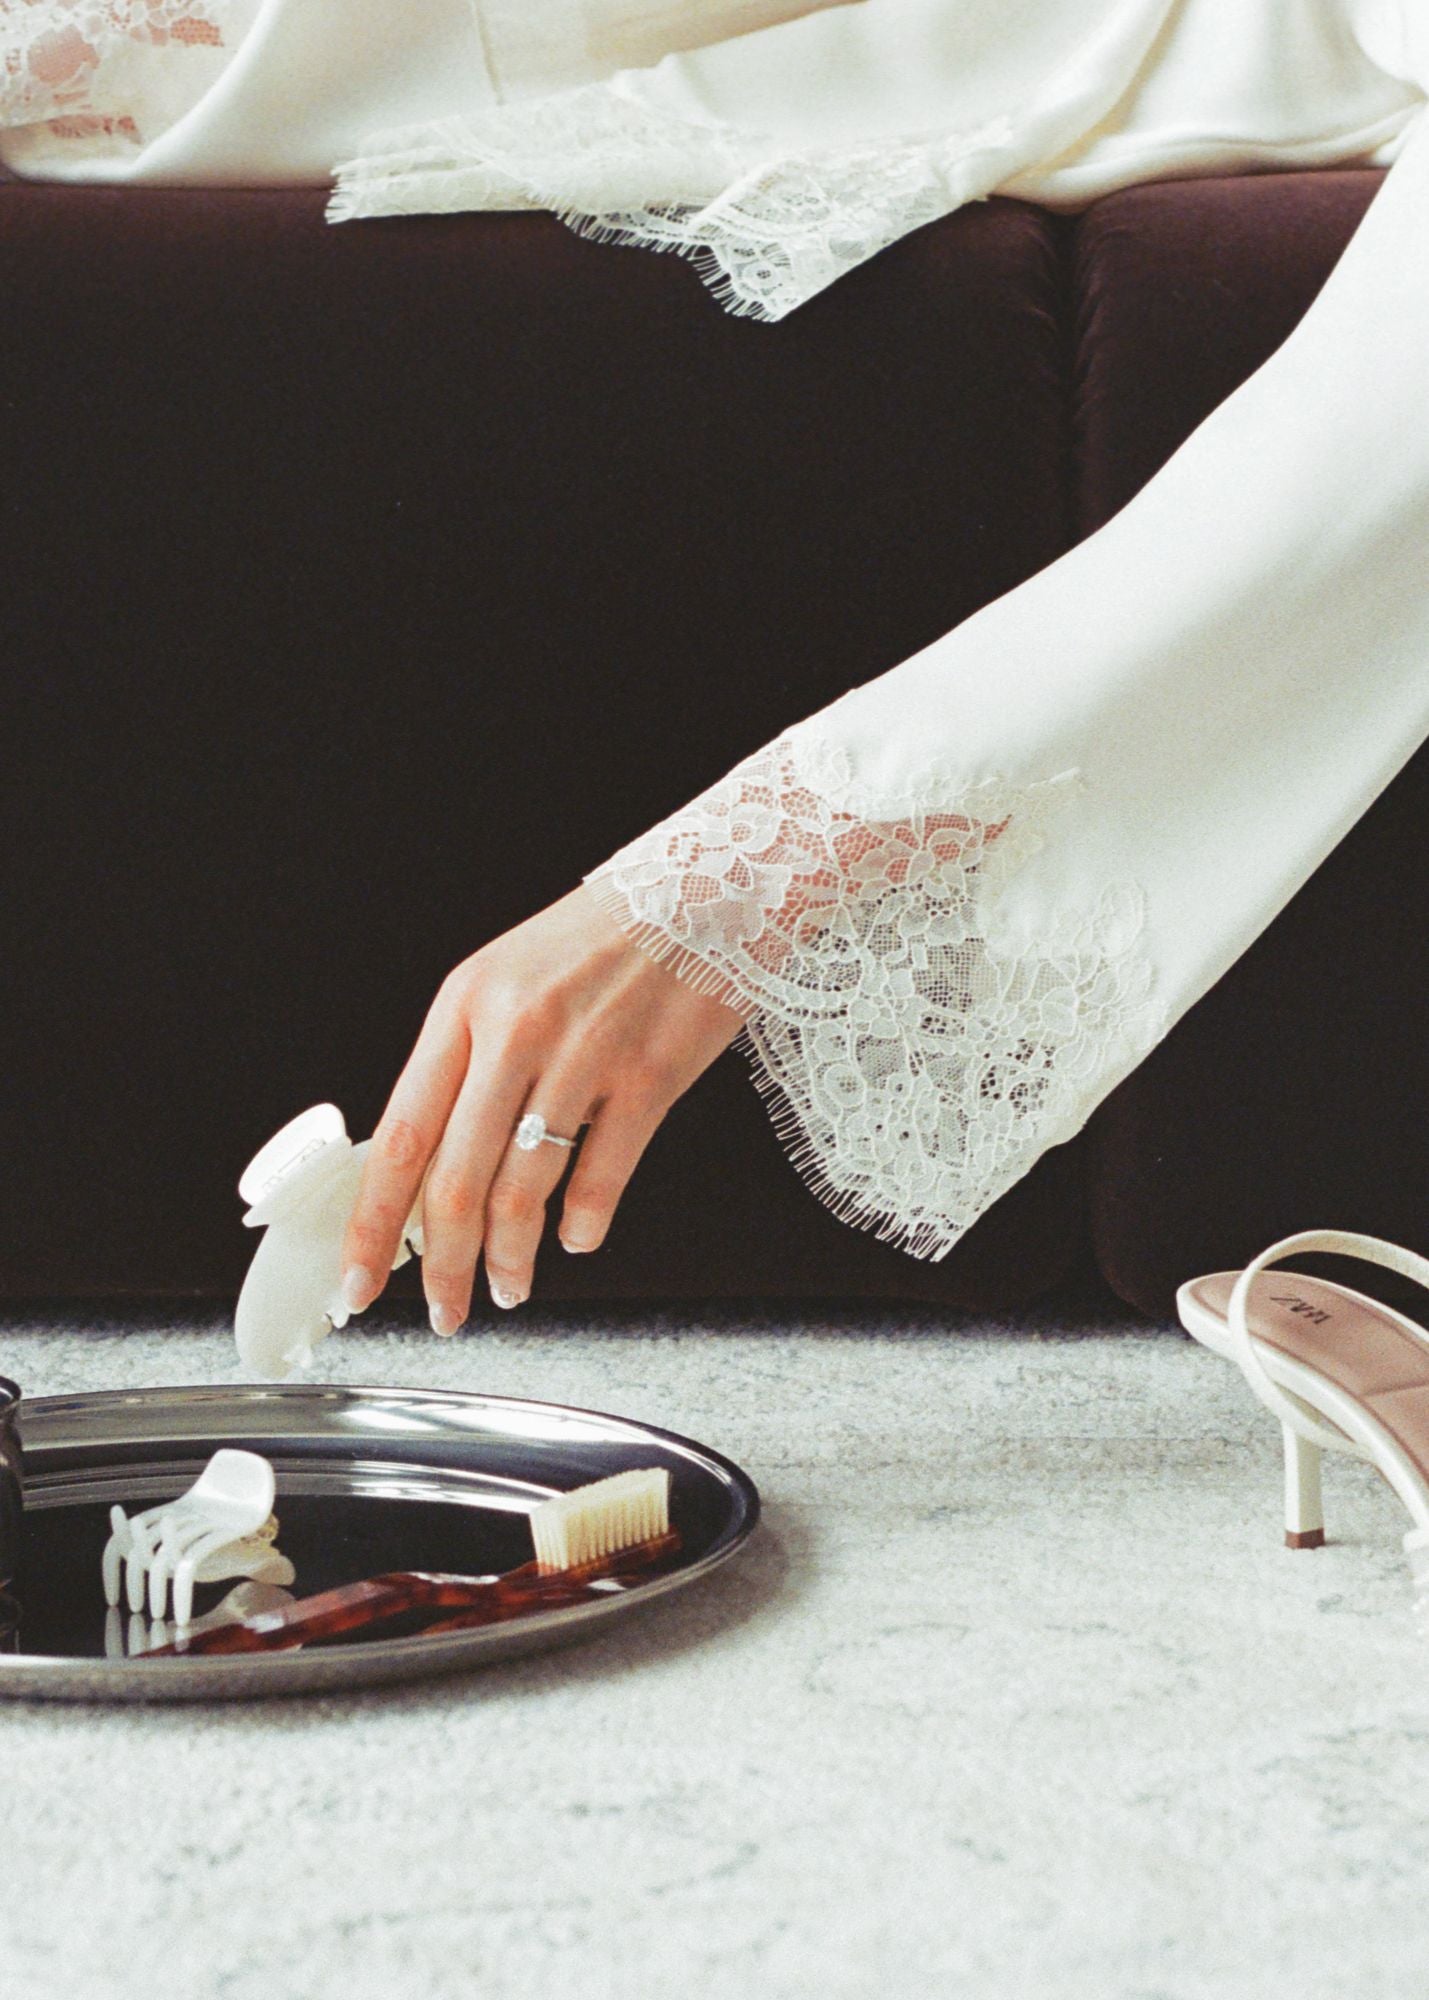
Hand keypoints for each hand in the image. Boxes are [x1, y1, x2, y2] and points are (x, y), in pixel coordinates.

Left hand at [338, 882, 747, 1329]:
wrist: (709, 888)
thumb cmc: (605, 939)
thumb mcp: (508, 980)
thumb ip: (467, 1064)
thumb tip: (428, 1167)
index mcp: (464, 1005)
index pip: (399, 1137)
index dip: (374, 1223)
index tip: (358, 1278)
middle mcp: (515, 1031)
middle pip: (456, 1180)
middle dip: (442, 1265)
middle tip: (444, 1309)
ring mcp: (584, 1055)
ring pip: (525, 1190)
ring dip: (510, 1259)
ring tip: (507, 1288)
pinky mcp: (650, 1077)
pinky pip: (602, 1176)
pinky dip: (583, 1224)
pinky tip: (576, 1239)